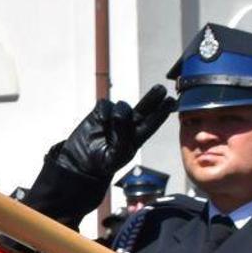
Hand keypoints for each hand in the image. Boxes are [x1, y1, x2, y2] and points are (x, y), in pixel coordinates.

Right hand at [47, 87, 176, 180]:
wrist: (80, 163)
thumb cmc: (102, 163)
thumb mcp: (116, 157)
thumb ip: (122, 139)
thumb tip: (120, 116)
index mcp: (136, 137)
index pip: (152, 122)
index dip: (161, 112)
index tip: (171, 101)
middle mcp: (128, 125)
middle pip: (144, 108)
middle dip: (153, 98)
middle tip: (161, 89)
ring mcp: (114, 118)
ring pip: (123, 106)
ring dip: (120, 112)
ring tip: (112, 124)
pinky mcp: (99, 113)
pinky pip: (105, 104)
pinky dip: (104, 111)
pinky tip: (101, 121)